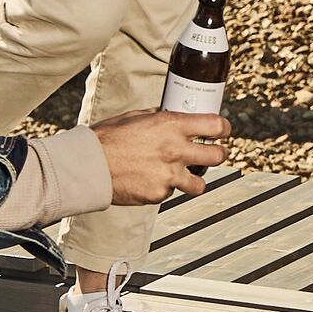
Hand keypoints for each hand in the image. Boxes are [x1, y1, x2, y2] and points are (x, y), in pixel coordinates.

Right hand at [94, 108, 229, 205]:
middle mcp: (175, 150)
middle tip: (214, 154)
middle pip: (218, 156)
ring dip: (196, 180)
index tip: (222, 131)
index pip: (215, 125)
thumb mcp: (136, 117)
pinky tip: (149, 180)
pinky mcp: (158, 194)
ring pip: (200, 184)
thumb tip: (175, 117)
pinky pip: (170, 192)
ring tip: (185, 176)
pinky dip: (164, 188)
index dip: (223, 128)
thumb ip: (160, 118)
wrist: (88, 165)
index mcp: (171, 125)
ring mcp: (168, 175)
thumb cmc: (108, 138)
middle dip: (219, 154)